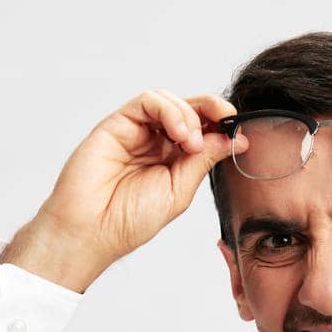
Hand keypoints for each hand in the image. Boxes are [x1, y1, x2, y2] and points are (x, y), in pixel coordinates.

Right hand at [3, 89, 247, 292]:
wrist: (92, 230)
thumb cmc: (128, 220)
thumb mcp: (179, 191)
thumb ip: (203, 160)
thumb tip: (234, 138)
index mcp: (173, 160)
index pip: (202, 130)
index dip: (221, 125)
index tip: (239, 132)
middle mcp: (155, 142)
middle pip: (189, 109)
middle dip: (212, 110)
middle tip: (226, 120)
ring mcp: (136, 132)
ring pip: (170, 101)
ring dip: (189, 115)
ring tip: (191, 143)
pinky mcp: (118, 123)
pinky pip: (147, 101)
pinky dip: (169, 110)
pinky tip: (179, 133)